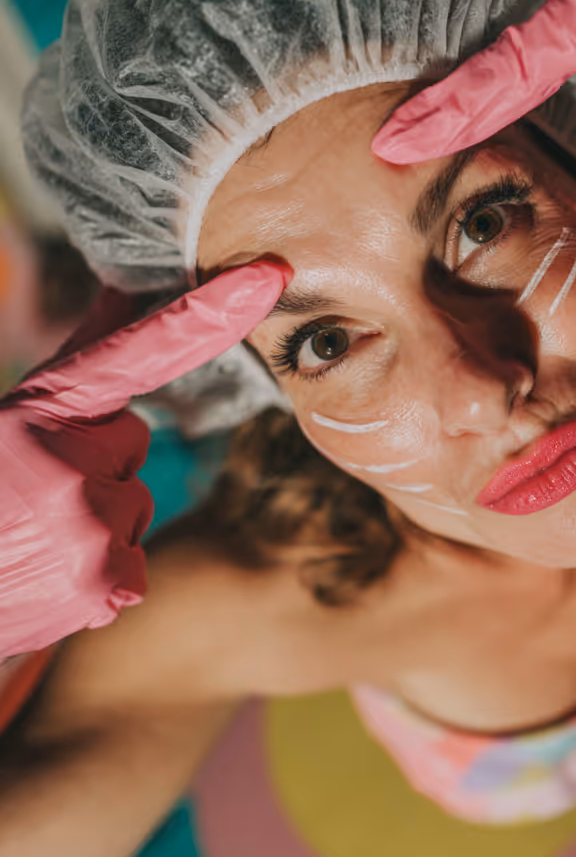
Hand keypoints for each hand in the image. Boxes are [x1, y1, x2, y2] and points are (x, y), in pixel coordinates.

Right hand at [0, 262, 288, 658]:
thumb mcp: (11, 417)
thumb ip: (79, 360)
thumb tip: (125, 285)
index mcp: (44, 405)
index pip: (145, 348)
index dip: (212, 311)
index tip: (269, 275)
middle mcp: (72, 455)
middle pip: (129, 441)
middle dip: (87, 467)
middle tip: (23, 495)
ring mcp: (92, 520)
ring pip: (132, 506)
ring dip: (89, 525)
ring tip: (25, 540)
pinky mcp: (106, 581)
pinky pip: (131, 566)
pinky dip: (94, 579)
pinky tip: (43, 579)